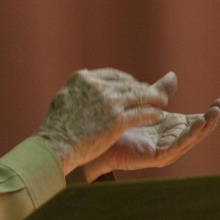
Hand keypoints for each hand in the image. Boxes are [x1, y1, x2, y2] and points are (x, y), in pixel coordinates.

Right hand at [34, 68, 169, 175]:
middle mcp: (98, 87)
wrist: (56, 145)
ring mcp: (109, 103)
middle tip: (154, 94)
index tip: (134, 86)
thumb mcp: (63, 97)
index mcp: (83, 79)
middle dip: (143, 89)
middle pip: (128, 84)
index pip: (113, 75)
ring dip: (154, 98)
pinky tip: (158, 115)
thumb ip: (77, 87)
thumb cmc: (56, 126)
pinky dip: (151, 113)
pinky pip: (141, 113)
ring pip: (139, 96)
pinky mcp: (117, 120)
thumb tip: (85, 75)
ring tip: (163, 102)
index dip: (127, 81)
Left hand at [83, 86, 219, 180]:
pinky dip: (187, 136)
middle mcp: (170, 139)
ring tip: (212, 115)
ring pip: (190, 139)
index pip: (196, 121)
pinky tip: (196, 125)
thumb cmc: (118, 123)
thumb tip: (173, 75)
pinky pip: (176, 146)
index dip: (210, 113)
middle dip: (211, 120)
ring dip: (203, 127)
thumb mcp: (143, 104)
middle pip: (197, 131)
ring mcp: (164, 149)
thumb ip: (159, 91)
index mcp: (170, 128)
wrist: (97, 140)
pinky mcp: (156, 157)